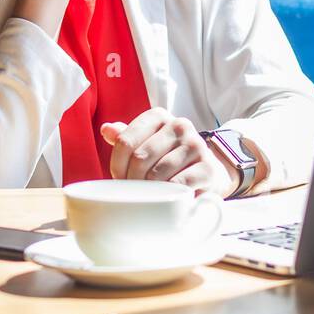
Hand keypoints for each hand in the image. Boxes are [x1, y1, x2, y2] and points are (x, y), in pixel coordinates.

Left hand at [101, 108, 241, 197]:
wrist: (207, 173)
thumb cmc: (169, 158)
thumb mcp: (146, 144)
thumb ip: (126, 137)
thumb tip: (106, 129)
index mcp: (159, 116)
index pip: (125, 141)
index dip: (117, 165)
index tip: (120, 178)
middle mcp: (179, 125)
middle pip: (139, 157)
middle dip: (131, 180)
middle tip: (134, 191)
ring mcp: (195, 145)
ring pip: (156, 173)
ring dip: (148, 191)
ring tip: (149, 196)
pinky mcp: (207, 167)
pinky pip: (177, 185)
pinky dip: (167, 195)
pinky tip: (166, 197)